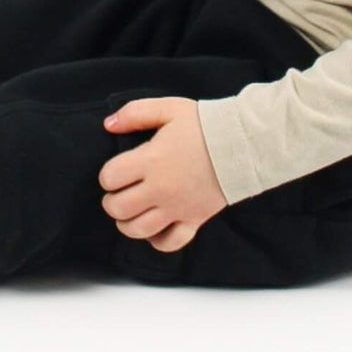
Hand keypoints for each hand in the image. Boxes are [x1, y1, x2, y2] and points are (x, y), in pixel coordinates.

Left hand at [98, 97, 227, 251]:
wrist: (243, 143)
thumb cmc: (204, 125)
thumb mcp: (168, 108)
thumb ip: (135, 113)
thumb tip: (109, 124)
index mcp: (151, 160)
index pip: (110, 178)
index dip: (107, 175)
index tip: (116, 170)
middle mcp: (161, 188)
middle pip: (118, 209)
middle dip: (112, 201)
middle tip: (119, 192)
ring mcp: (177, 208)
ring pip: (138, 230)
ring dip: (127, 223)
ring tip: (131, 210)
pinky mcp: (194, 220)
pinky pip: (169, 243)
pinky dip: (157, 241)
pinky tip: (154, 228)